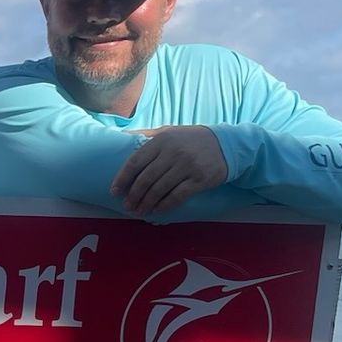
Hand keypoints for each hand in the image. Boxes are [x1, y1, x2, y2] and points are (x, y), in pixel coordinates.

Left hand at [112, 125, 228, 215]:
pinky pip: (177, 196)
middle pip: (145, 179)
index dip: (122, 178)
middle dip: (133, 195)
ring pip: (159, 189)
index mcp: (162, 140)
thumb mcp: (169, 131)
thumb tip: (121, 135)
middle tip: (127, 206)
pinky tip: (157, 210)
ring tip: (139, 210)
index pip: (135, 161)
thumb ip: (146, 135)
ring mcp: (187, 166)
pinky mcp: (200, 179)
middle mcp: (173, 152)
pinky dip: (164, 205)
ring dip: (146, 203)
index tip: (114, 191)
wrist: (226, 144)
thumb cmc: (191, 139)